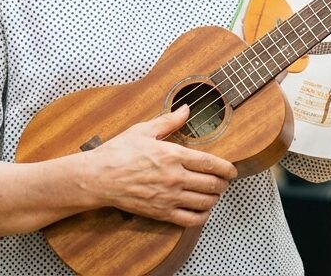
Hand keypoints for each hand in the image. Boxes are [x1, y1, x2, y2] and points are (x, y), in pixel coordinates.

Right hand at [86, 105, 237, 226]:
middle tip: (223, 181)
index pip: (211, 163)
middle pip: (212, 184)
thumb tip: (187, 109)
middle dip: (223, 184)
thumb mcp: (144, 130)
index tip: (232, 170)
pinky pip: (190, 220)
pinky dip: (201, 217)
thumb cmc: (118, 152)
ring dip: (214, 199)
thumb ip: (169, 120)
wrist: (98, 177)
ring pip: (205, 202)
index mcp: (173, 155)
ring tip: (213, 194)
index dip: (227, 168)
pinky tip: (201, 210)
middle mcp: (174, 177)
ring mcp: (169, 197)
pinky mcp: (161, 213)